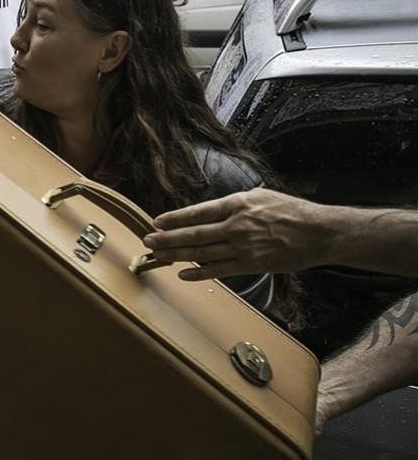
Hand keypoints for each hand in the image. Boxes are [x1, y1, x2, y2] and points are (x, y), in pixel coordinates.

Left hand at [146, 188, 329, 280]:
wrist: (320, 232)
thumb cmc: (292, 212)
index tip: (157, 221)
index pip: (198, 212)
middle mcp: (237, 225)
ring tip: (157, 256)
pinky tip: (183, 273)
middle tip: (148, 241)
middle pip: (194, 233)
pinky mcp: (252, 264)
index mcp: (238, 205)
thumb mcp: (261, 196)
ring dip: (177, 255)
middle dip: (168, 238)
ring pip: (202, 252)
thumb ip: (235, 203)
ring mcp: (243, 247)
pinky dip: (200, 272)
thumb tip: (214, 209)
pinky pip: (220, 270)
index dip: (175, 218)